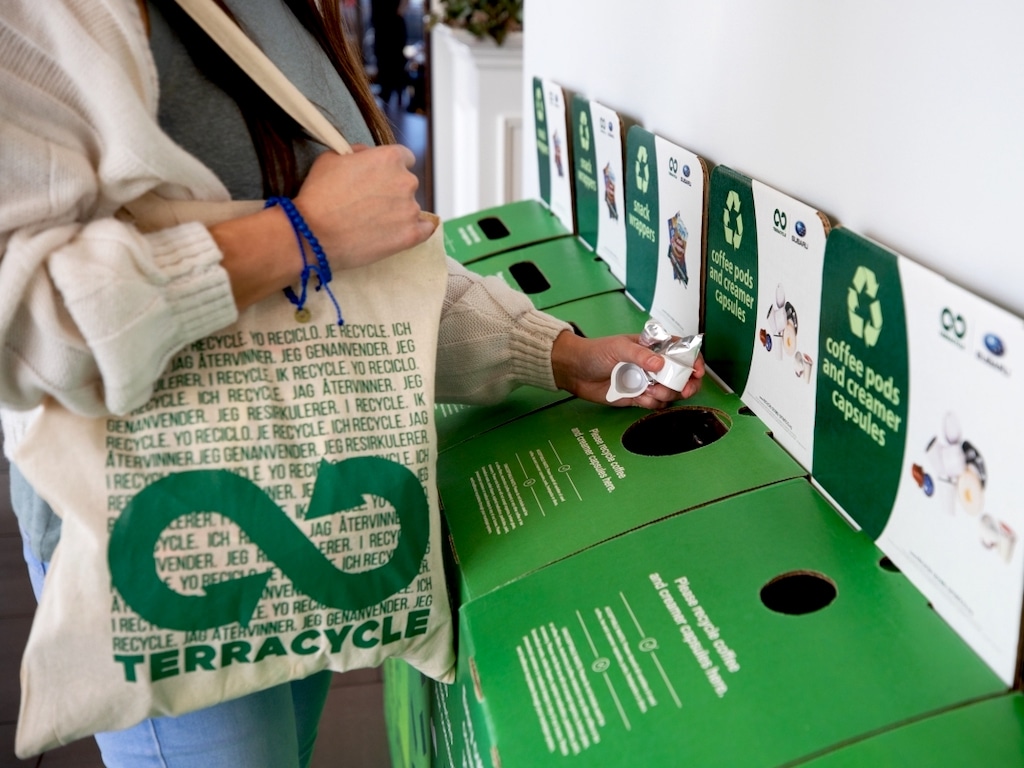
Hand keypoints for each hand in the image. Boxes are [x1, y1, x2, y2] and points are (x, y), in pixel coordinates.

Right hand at [294, 144, 434, 269]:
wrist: (313, 234)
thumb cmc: (318, 195)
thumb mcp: (331, 157)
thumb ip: (357, 152)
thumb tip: (367, 155)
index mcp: (390, 158)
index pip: (405, 158)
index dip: (391, 169)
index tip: (381, 179)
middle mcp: (406, 181)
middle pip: (407, 183)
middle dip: (392, 191)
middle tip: (370, 204)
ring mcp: (411, 209)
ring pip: (412, 208)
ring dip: (398, 213)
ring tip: (373, 224)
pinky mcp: (411, 235)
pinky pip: (425, 230)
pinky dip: (417, 230)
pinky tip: (403, 232)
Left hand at [551, 331, 704, 409]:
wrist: (575, 372)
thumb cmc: (596, 352)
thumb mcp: (619, 347)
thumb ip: (641, 355)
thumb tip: (660, 364)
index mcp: (652, 347)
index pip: (681, 351)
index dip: (694, 360)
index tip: (697, 371)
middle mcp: (653, 365)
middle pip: (682, 376)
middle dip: (687, 384)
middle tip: (684, 389)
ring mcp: (647, 382)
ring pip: (670, 392)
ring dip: (666, 394)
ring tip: (649, 390)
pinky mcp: (638, 397)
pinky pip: (655, 403)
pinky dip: (652, 403)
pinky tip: (640, 397)